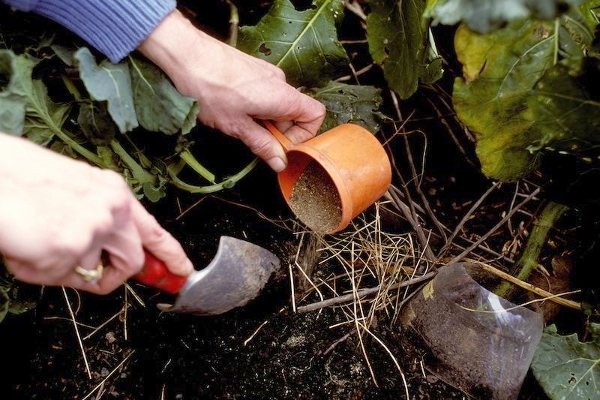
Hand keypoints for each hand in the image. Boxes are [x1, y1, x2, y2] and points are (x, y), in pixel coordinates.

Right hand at [0, 133, 192, 293]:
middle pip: (133, 260)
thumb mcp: (73, 193)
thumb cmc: (19, 180)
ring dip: (72, 271)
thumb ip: (99, 223)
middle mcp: (112, 208)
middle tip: (100, 276)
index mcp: (113, 191)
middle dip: (117, 274)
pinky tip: (29, 247)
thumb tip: (105, 257)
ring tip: (43, 247)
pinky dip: (45, 271)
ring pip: (97, 272)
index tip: (182, 269)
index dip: (170, 254)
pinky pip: (66, 278)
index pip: (153, 229)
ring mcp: (95, 228)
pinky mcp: (71, 247)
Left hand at [138, 9, 325, 171]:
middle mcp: (281, 82)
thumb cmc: (210, 89)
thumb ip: (263, 145)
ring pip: (278, 104)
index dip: (304, 135)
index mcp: (284, 97)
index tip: (281, 147)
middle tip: (254, 140)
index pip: (316, 116)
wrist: (185, 55)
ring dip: (265, 120)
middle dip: (279, 131)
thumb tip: (280, 162)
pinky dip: (256, 106)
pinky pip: (265, 93)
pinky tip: (232, 109)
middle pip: (296, 112)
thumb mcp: (238, 127)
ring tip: (238, 123)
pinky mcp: (253, 69)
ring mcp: (267, 73)